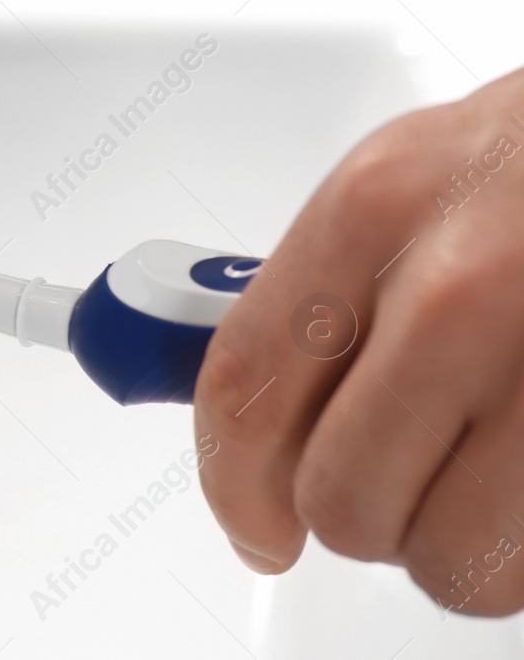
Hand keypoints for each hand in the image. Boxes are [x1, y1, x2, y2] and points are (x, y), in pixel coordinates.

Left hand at [196, 66, 523, 614]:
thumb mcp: (417, 172)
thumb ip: (332, 285)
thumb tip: (269, 409)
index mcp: (373, 211)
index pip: (247, 386)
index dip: (234, 486)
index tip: (254, 528)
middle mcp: (453, 289)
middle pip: (343, 495)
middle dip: (367, 518)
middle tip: (407, 485)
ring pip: (455, 559)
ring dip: (466, 549)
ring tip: (498, 476)